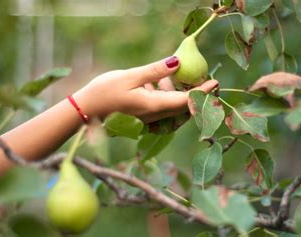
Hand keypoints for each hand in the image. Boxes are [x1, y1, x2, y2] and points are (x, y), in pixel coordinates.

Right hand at [74, 56, 217, 122]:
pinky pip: (161, 104)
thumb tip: (177, 62)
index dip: (202, 92)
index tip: (215, 83)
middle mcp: (154, 115)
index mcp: (154, 105)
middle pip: (182, 104)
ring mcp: (148, 117)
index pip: (185, 100)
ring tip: (172, 73)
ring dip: (176, 90)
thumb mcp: (131, 76)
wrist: (85, 111)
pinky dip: (164, 92)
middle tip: (203, 77)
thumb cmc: (104, 92)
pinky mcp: (142, 115)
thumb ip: (155, 70)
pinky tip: (156, 80)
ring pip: (171, 104)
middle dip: (195, 92)